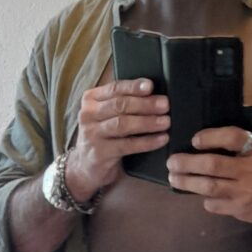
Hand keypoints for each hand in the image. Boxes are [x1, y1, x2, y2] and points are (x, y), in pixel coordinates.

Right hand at [65, 79, 169, 200]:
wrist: (85, 166)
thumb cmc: (103, 136)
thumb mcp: (107, 115)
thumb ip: (122, 103)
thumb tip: (153, 94)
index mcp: (91, 99)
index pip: (115, 88)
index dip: (134, 86)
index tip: (151, 86)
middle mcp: (88, 114)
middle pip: (120, 105)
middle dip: (145, 104)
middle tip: (165, 105)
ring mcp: (92, 134)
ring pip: (122, 124)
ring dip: (147, 122)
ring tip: (165, 122)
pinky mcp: (99, 153)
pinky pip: (126, 145)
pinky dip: (146, 142)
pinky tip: (160, 139)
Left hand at [167, 127, 251, 225]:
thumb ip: (243, 143)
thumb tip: (208, 139)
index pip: (232, 138)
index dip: (210, 137)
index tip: (195, 140)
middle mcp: (251, 171)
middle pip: (212, 165)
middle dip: (187, 163)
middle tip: (172, 162)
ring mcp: (244, 192)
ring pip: (208, 187)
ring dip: (187, 182)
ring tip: (174, 177)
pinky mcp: (240, 210)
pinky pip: (214, 204)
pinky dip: (204, 198)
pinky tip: (200, 193)